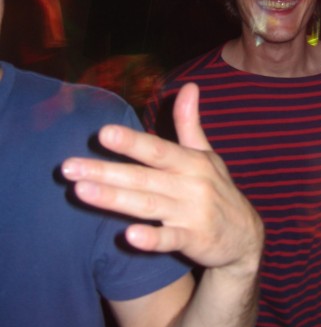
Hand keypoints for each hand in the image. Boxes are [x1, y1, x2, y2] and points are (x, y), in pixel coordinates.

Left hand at [61, 82, 262, 273]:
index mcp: (191, 162)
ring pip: (148, 205)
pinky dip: (152, 238)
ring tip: (81, 192)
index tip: (102, 133)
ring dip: (115, 199)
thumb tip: (190, 86)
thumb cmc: (218, 191)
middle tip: (67, 167)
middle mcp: (190, 184)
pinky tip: (129, 236)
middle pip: (143, 177)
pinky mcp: (194, 240)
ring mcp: (192, 213)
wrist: (246, 237)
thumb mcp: (207, 155)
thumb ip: (190, 123)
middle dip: (105, 171)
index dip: (131, 142)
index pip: (157, 150)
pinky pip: (170, 239)